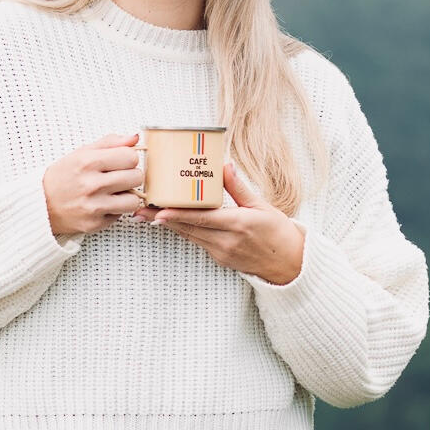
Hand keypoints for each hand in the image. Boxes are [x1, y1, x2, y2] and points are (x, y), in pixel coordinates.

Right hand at [42, 132, 145, 238]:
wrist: (40, 204)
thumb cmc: (62, 177)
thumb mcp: (81, 153)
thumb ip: (109, 143)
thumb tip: (135, 138)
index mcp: (87, 162)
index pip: (131, 157)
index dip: (129, 159)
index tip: (121, 162)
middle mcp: (90, 184)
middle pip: (136, 177)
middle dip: (130, 176)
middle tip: (118, 177)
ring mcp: (93, 206)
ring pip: (133, 200)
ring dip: (127, 196)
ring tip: (113, 193)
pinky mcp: (94, 224)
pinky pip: (120, 216)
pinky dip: (115, 210)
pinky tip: (102, 204)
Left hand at [132, 163, 305, 282]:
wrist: (289, 263)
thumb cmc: (278, 232)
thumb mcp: (262, 206)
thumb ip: (239, 188)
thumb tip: (224, 165)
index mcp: (239, 224)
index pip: (202, 219)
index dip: (178, 215)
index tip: (159, 210)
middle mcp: (227, 241)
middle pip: (189, 228)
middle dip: (163, 219)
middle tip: (140, 210)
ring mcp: (222, 252)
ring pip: (190, 236)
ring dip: (169, 225)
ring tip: (147, 215)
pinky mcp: (220, 258)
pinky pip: (197, 242)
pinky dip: (183, 231)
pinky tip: (169, 223)